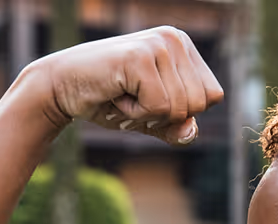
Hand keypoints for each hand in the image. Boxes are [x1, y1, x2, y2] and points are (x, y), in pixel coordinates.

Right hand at [37, 26, 223, 145]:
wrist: (64, 88)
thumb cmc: (110, 101)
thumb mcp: (153, 119)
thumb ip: (178, 129)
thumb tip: (191, 130)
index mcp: (184, 47)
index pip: (213, 97)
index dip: (185, 113)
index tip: (152, 100)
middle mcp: (175, 39)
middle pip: (199, 105)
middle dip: (167, 116)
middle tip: (136, 98)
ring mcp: (158, 44)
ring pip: (180, 108)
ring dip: (148, 115)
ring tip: (125, 94)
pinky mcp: (140, 57)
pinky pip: (159, 108)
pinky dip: (136, 113)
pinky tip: (117, 94)